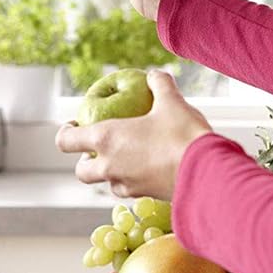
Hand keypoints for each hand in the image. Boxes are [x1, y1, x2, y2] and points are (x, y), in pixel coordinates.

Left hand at [55, 71, 211, 199]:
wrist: (207, 174)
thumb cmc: (183, 135)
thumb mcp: (171, 103)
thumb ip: (159, 85)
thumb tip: (154, 75)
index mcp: (105, 139)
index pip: (66, 141)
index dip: (65, 133)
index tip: (74, 126)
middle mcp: (109, 166)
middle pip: (81, 171)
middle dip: (84, 161)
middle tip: (97, 149)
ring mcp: (125, 185)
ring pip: (106, 183)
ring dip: (110, 172)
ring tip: (127, 157)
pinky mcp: (143, 197)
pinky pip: (128, 190)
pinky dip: (131, 181)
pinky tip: (148, 169)